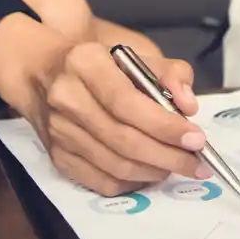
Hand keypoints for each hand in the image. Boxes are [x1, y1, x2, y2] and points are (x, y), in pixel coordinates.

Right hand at [0, 30, 208, 195]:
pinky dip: (132, 183)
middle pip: (122, 138)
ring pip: (113, 164)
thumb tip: (188, 105)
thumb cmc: (98, 63)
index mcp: (85, 62)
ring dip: (153, 171)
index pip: (126, 102)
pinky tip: (151, 173)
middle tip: (196, 163)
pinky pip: (99, 181)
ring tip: (178, 167)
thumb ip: (169, 73)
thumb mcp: (134, 55)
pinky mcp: (56, 156)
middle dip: (167, 155)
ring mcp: (58, 131)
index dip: (164, 125)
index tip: (196, 138)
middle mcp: (66, 97)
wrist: (42, 72)